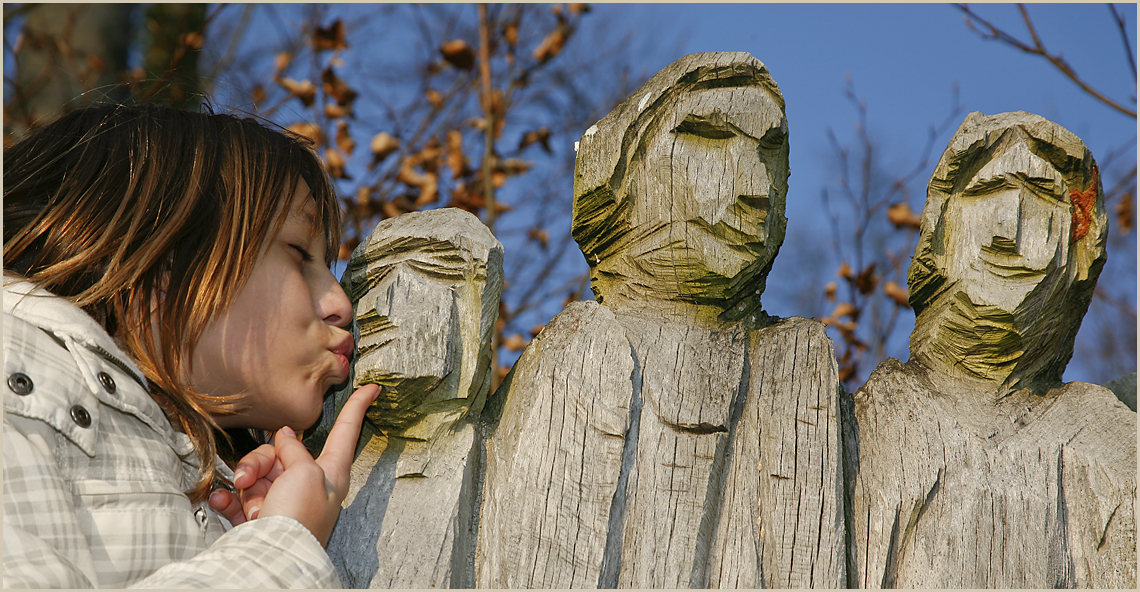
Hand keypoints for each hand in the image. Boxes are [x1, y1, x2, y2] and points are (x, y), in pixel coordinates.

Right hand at [208, 383, 379, 544]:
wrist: (270, 561)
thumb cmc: (298, 520)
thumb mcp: (305, 473)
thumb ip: (295, 450)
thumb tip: (286, 436)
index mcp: (331, 472)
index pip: (347, 432)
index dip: (358, 407)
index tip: (373, 389)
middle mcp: (308, 484)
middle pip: (283, 452)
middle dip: (260, 459)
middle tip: (250, 477)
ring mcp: (283, 501)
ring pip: (257, 472)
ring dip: (243, 480)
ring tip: (243, 498)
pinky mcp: (259, 518)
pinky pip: (240, 498)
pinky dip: (229, 498)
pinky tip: (223, 501)